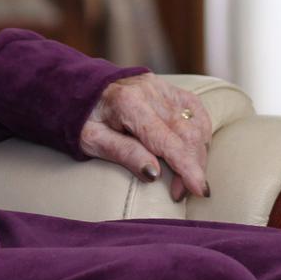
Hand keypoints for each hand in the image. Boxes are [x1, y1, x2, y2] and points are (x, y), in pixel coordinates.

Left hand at [79, 74, 212, 202]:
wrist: (80, 89)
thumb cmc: (83, 118)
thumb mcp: (92, 140)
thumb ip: (123, 153)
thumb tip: (154, 174)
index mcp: (128, 103)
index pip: (168, 140)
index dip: (187, 167)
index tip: (200, 191)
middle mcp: (150, 91)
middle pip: (187, 133)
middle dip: (192, 167)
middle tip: (180, 192)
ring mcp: (162, 87)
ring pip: (197, 123)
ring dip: (197, 154)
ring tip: (184, 176)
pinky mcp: (169, 88)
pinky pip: (196, 111)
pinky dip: (200, 133)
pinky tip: (193, 152)